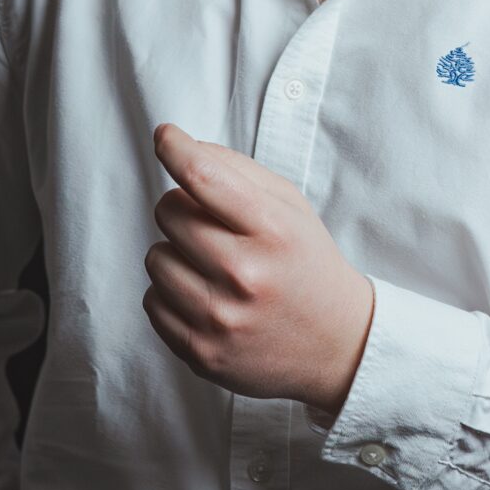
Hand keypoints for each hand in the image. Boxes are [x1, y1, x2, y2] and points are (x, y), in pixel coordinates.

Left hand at [143, 122, 376, 412]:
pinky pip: (152, 301)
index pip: (204, 176)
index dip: (175, 148)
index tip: (165, 137)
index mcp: (272, 230)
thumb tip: (181, 147)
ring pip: (155, 258)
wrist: (337, 344)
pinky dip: (170, 293)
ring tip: (210, 265)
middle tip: (209, 224)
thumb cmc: (306, 264)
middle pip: (169, 212)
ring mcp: (221, 318)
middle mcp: (245, 274)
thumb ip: (238, 171)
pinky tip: (204, 295)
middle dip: (181, 208)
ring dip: (175, 254)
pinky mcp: (201, 352)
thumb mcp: (290, 207)